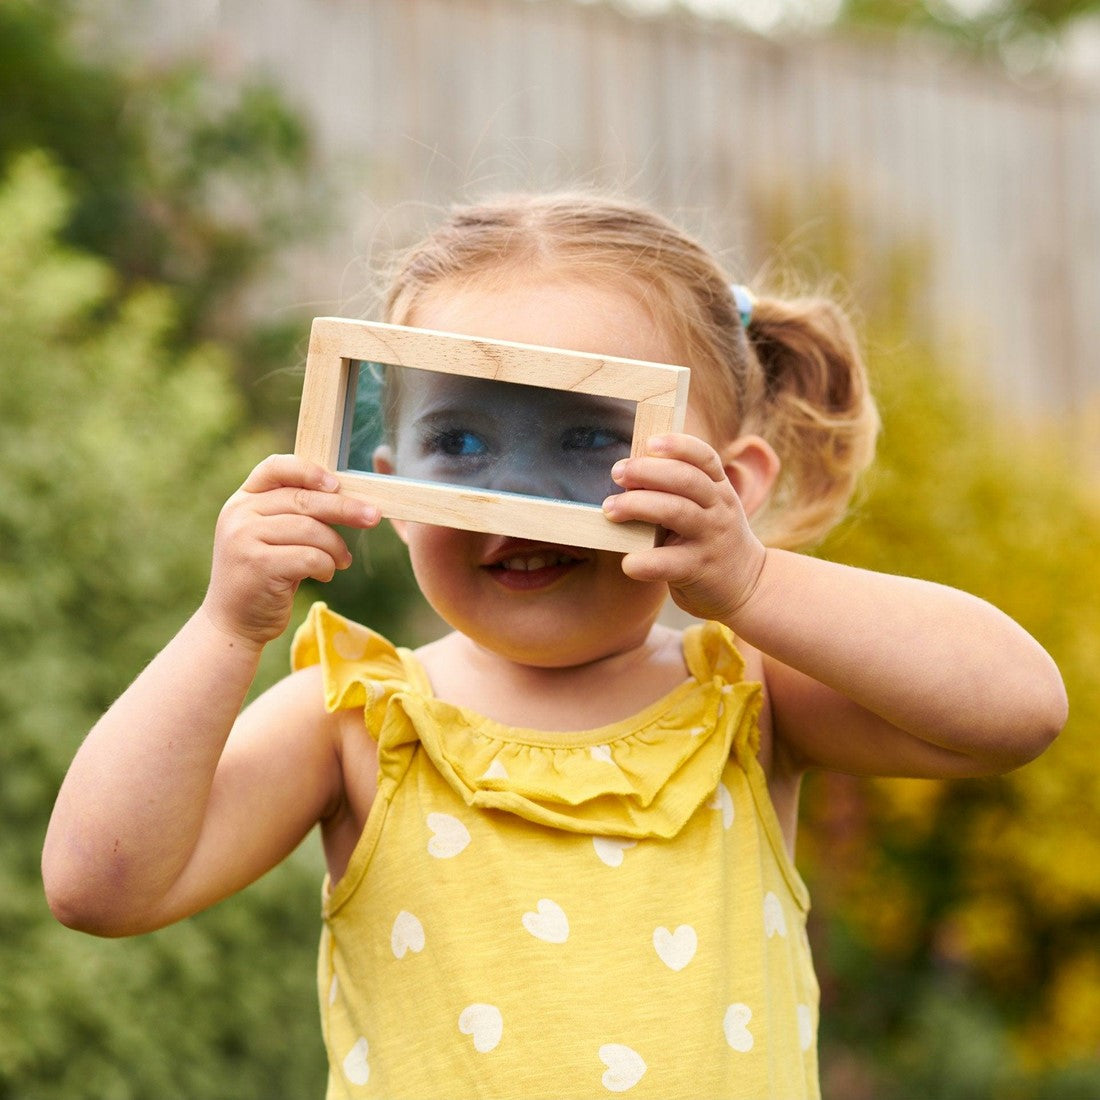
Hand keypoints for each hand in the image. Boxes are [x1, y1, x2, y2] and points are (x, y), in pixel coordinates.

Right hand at [203, 455, 380, 646]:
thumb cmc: (265, 575)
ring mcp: (245, 538)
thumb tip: (346, 494)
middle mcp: (240, 514)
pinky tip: (325, 575)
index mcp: (243, 500)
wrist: (233, 622)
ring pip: (312, 530)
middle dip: (345, 508)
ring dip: (336, 547)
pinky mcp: (258, 565)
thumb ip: (293, 512)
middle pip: (304, 499)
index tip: (337, 484)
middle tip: (373, 517)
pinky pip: (311, 557)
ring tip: (342, 561)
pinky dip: (327, 567)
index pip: (276, 467)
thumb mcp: (271, 536)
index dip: (310, 471)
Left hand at [602, 434, 766, 623]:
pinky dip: (647, 562)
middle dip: (647, 472)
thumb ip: (678, 490)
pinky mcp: (700, 569)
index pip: (703, 457)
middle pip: (685, 479)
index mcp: (718, 488)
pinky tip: (628, 563)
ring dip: (638, 506)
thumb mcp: (707, 507)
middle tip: (618, 474)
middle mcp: (719, 508)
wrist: (748, 585)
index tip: (649, 443)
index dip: (677, 445)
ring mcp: (711, 538)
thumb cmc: (710, 539)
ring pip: (677, 512)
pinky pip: (671, 563)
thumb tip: (628, 472)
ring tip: (610, 510)